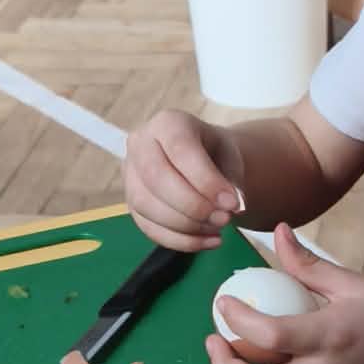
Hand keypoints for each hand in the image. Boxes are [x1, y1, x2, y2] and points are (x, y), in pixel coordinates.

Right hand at [123, 110, 244, 250]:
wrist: (203, 162)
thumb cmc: (216, 155)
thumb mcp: (231, 157)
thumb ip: (232, 179)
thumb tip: (232, 207)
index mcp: (168, 123)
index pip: (180, 150)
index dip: (206, 181)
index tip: (232, 203)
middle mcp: (140, 144)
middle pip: (156, 178)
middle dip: (193, 206)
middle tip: (224, 219)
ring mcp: (130, 175)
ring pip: (147, 205)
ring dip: (186, 225)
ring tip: (218, 228)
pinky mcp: (131, 204)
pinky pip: (148, 227)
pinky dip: (181, 241)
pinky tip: (208, 241)